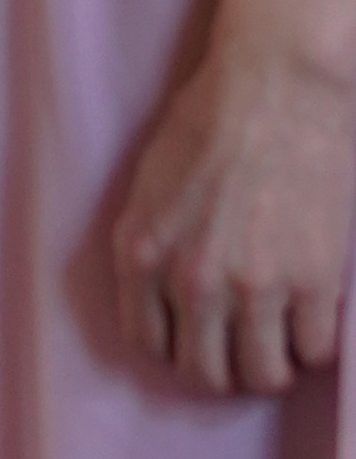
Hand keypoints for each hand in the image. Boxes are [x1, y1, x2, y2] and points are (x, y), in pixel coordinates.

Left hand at [113, 42, 355, 394]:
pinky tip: (315, 320)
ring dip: (273, 366)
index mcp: (143, 254)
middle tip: (245, 347)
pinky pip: (315, 351)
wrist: (279, 84)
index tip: (199, 339)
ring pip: (263, 374)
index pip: (149, 345)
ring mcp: (255, 287)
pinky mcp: (313, 281)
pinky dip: (316, 346)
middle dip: (225, 369)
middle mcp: (193, 281)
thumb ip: (152, 243)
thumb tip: (163, 293)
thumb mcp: (150, 182)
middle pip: (206, 373)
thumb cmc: (212, 116)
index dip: (178, 348)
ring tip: (283, 341)